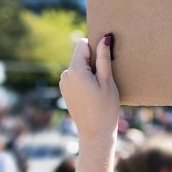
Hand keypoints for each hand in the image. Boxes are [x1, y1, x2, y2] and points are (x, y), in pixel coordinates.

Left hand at [59, 35, 119, 152]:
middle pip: (80, 56)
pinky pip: (76, 78)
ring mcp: (63, 84)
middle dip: (93, 63)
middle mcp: (65, 75)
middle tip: (104, 81)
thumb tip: (104, 37)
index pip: (83, 45)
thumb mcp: (107, 81)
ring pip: (79, 67)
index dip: (96, 50)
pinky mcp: (65, 91)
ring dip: (89, 73)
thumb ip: (104, 58)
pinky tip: (92, 95)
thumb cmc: (105, 108)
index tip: (104, 63)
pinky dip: (84, 81)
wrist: (95, 133)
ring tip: (99, 90)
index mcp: (75, 70)